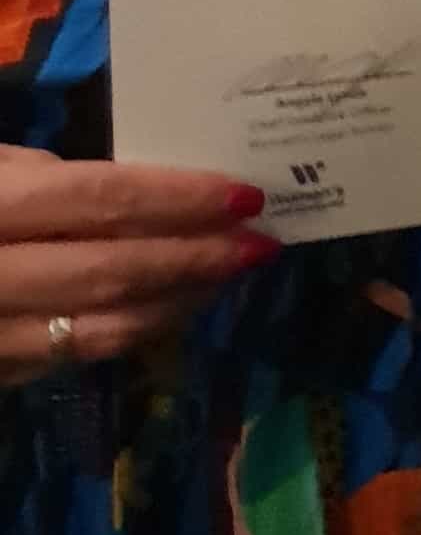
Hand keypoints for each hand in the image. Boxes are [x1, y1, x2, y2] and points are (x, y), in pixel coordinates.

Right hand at [0, 145, 273, 384]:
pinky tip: (172, 308)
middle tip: (262, 243)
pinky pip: (70, 355)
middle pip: (111, 269)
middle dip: (197, 257)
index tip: (246, 195)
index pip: (101, 200)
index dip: (180, 199)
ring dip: (178, 302)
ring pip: (99, 326)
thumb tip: (139, 191)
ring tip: (231, 274)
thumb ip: (43, 179)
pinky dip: (133, 331)